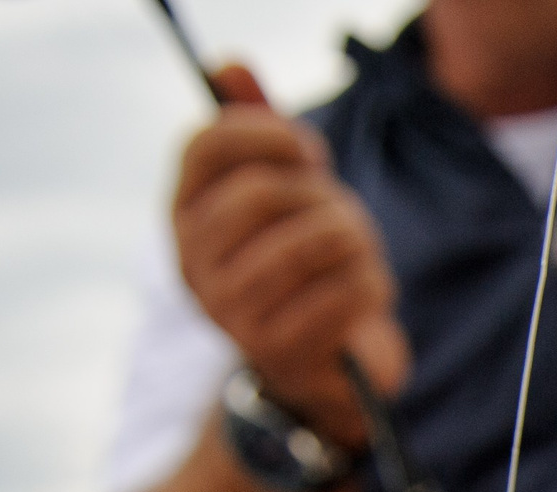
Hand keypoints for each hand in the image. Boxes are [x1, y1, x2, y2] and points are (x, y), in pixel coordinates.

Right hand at [172, 64, 409, 450]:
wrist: (326, 362)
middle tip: (344, 210)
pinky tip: (369, 289)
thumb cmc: (306, 263)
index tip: (311, 151)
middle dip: (323, 194)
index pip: (205, 145)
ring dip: (357, 236)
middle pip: (264, 193)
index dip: (268, 132)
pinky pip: (344, 291)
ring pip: (312, 241)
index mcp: (183, 214)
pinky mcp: (279, 349)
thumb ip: (258, 129)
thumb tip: (229, 64)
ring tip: (361, 249)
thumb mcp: (284, 193)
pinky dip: (373, 282)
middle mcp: (192, 262)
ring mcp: (230, 310)